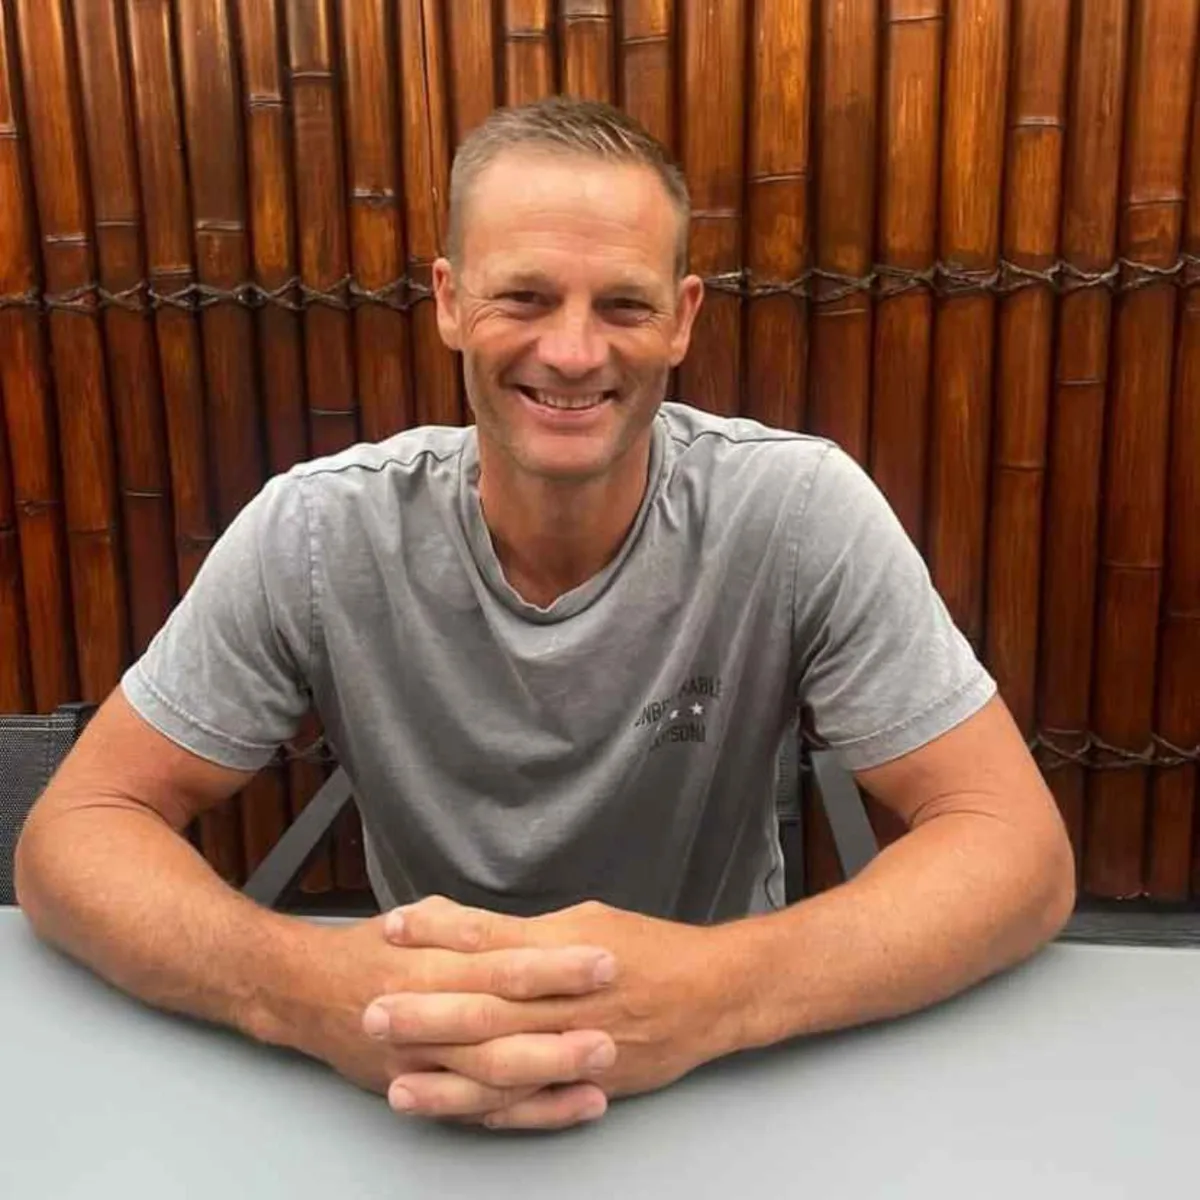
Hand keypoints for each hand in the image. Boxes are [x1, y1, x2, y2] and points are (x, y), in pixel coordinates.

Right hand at [297, 914, 620, 1127]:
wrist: (304, 995)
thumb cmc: (369, 950)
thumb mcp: (416, 918)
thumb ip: (468, 925)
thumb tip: (528, 924)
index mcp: (430, 966)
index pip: (502, 964)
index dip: (555, 965)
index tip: (604, 959)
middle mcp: (426, 1019)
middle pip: (502, 1028)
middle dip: (561, 1029)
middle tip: (615, 1024)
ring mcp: (424, 1065)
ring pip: (493, 1078)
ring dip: (552, 1076)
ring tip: (603, 1070)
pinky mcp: (427, 1093)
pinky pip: (484, 1110)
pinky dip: (532, 1112)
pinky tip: (577, 1104)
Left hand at [372, 896, 743, 1127]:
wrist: (713, 992)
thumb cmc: (650, 948)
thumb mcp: (588, 920)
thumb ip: (531, 932)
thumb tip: (473, 933)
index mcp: (564, 952)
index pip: (490, 940)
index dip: (438, 934)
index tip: (392, 927)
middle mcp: (568, 1002)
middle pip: (486, 1008)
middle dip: (426, 1013)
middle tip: (371, 1012)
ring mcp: (578, 1049)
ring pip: (504, 1068)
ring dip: (448, 1079)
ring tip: (398, 1084)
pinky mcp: (590, 1084)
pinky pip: (537, 1104)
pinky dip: (496, 1112)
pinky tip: (457, 1116)